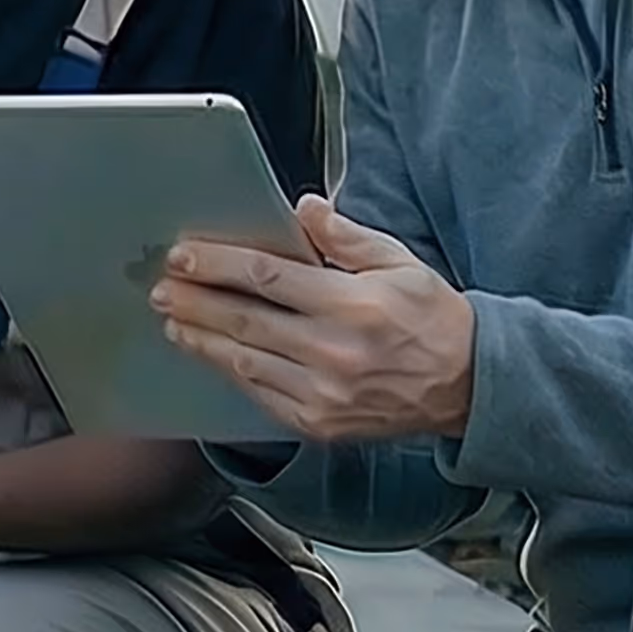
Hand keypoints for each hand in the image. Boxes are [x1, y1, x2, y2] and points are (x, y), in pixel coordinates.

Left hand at [153, 195, 475, 442]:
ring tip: (174, 321)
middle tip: (162, 288)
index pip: (267, 277)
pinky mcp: (321, 425)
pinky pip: (262, 395)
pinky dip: (231, 372)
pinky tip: (213, 354)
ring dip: (203, 339)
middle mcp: (336, 353)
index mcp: (353, 305)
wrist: (470, 386)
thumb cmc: (431, 317)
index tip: (183, 256)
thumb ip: (345, 235)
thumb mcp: (399, 262)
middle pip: (245, 321)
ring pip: (245, 362)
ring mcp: (326, 395)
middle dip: (195, 303)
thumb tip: (302, 207)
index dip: (218, 265)